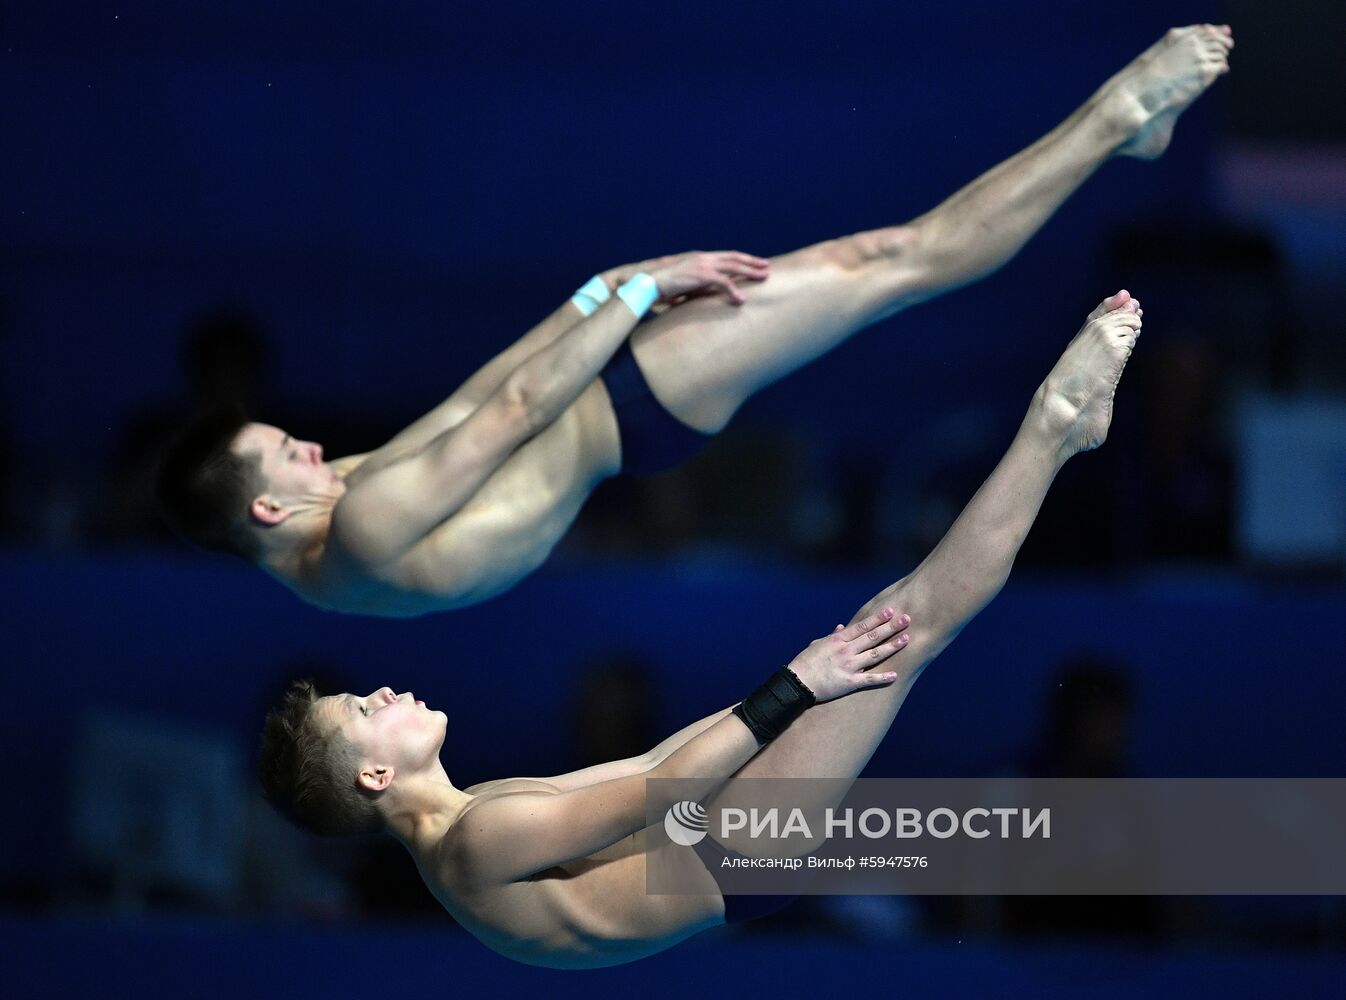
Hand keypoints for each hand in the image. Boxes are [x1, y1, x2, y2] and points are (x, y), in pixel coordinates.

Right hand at [646, 250, 769, 305]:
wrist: (649, 281)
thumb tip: (708, 294)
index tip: (754, 262)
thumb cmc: (663, 285)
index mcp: (700, 257)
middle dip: (751, 261)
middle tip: (766, 265)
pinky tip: (741, 300)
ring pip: (733, 266)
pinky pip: (723, 282)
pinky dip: (734, 291)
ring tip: (764, 277)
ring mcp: (703, 264)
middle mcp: (704, 257)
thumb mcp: (684, 282)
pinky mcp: (701, 275)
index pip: (726, 255)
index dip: (742, 259)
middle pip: (734, 257)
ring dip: (750, 272)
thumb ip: (698, 285)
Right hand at [785, 608, 910, 702]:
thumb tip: (841, 626)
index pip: (862, 626)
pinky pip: (869, 679)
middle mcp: (845, 651)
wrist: (797, 683)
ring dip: (892, 646)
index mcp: (838, 640)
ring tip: (906, 639)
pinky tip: (895, 674)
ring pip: (875, 654)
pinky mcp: (849, 683)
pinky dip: (883, 677)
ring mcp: (848, 666)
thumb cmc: (805, 663)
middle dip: (891, 627)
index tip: (890, 610)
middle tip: (906, 619)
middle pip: (872, 637)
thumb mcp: (817, 645)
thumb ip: (832, 636)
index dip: (877, 618)